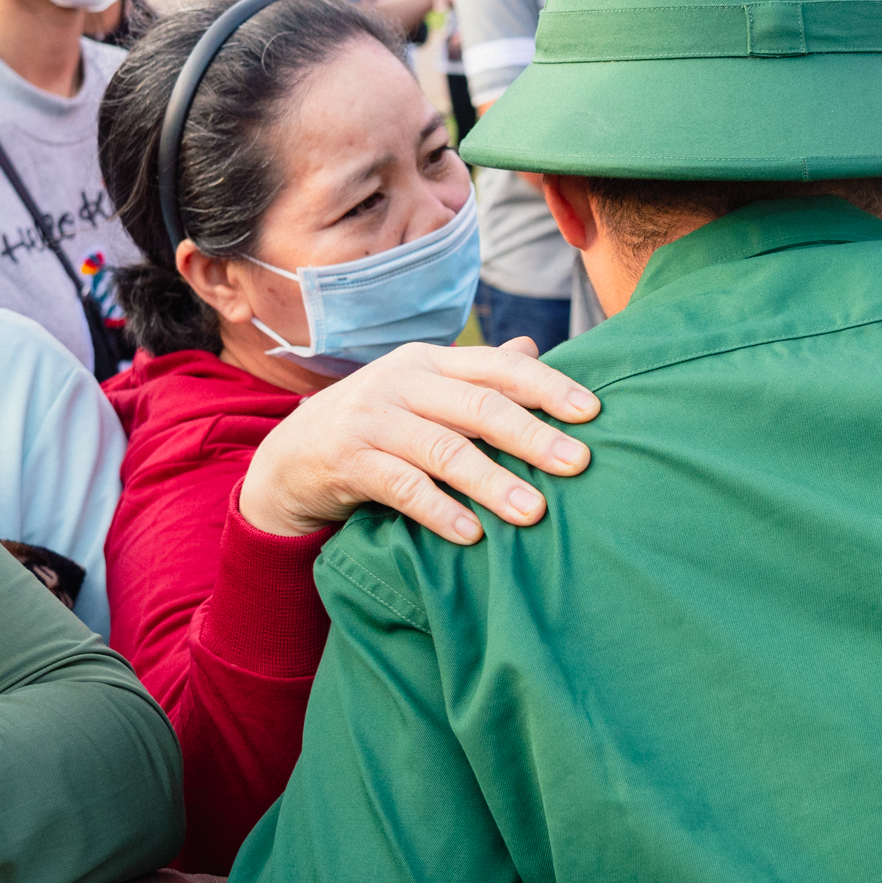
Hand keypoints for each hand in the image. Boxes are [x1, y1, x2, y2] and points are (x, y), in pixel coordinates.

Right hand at [241, 339, 599, 543]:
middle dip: (533, 435)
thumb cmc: (377, 428)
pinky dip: (439, 510)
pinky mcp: (345, 459)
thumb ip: (477, 378)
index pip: (500, 366)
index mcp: (432, 363)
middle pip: (479, 406)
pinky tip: (473, 535)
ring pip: (443, 449)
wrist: (289, 459)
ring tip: (534, 512)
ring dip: (492, 482)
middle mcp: (403, 382)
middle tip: (579, 464)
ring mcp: (371, 418)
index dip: (548, 386)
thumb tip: (536, 347)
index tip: (593, 413)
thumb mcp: (424, 395)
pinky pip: (401, 486)